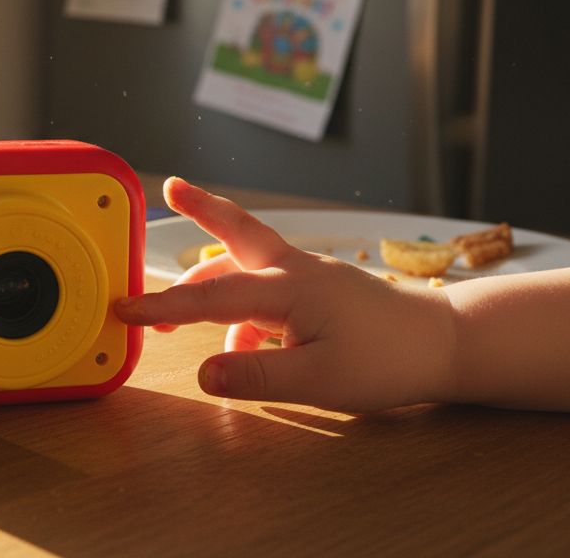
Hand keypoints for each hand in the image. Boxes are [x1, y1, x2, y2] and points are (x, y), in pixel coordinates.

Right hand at [116, 178, 458, 412]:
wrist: (446, 345)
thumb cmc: (389, 361)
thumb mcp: (319, 381)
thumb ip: (258, 377)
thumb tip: (204, 373)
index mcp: (287, 288)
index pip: (209, 296)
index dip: (161, 305)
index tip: (123, 309)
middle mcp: (294, 271)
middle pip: (235, 232)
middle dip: (200, 210)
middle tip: (170, 189)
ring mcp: (310, 277)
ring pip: (247, 264)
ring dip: (212, 279)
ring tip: (179, 315)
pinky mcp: (321, 291)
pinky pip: (269, 292)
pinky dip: (244, 312)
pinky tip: (243, 350)